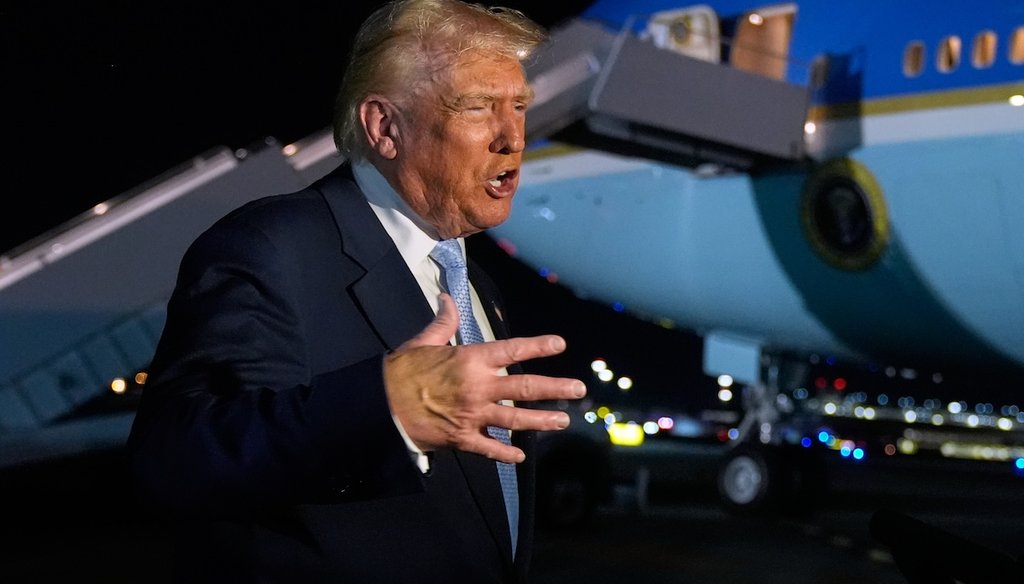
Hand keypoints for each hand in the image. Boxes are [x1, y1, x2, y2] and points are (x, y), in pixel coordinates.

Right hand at [383, 293, 585, 463]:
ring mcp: (473, 414)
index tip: (559, 344)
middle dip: (555, 388)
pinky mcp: (462, 437)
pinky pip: (490, 448)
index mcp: (470, 359)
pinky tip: (520, 458)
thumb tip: (447, 298)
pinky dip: (506, 454)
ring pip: (516, 420)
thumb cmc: (401, 371)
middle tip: (578, 389)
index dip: (537, 346)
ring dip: (542, 421)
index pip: (512, 350)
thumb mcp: (423, 341)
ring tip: (563, 421)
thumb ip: (443, 322)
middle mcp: (478, 386)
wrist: (380, 405)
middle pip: (525, 388)